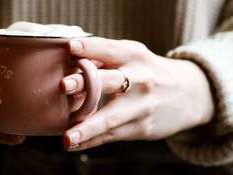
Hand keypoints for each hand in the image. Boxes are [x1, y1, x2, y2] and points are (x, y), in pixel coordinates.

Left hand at [61, 37, 213, 150]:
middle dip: (86, 83)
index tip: (69, 48)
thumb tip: (70, 64)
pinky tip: (75, 144)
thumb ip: (106, 59)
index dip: (90, 47)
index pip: (110, 49)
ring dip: (88, 128)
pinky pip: (113, 135)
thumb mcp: (135, 57)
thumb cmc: (150, 72)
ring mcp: (142, 106)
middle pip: (111, 81)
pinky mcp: (142, 128)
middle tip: (64, 86)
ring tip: (68, 138)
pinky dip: (92, 140)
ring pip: (111, 117)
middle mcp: (141, 79)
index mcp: (135, 56)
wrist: (189, 94)